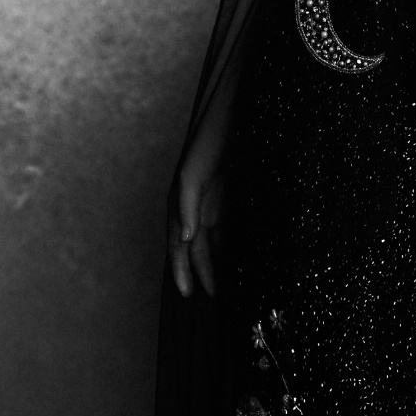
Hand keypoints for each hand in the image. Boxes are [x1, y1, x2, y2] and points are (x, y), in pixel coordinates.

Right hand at [168, 144, 225, 297]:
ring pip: (211, 242)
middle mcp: (195, 208)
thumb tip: (183, 237)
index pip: (178, 245)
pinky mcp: (230, 198)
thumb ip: (187, 205)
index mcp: (181, 205)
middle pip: (195, 249)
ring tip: (223, 287)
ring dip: (215, 263)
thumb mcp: (192, 174)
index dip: (180, 269)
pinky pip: (227, 230)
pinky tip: (238, 261)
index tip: (187, 292)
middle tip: (209, 297)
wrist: (233, 118)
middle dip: (200, 272)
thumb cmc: (208, 141)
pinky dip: (230, 247)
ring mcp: (213, 204)